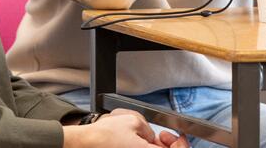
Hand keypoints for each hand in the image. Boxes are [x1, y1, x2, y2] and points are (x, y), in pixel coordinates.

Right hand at [62, 109, 188, 147]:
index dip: (181, 144)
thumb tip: (152, 137)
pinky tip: (140, 142)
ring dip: (156, 147)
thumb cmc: (104, 134)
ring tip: (150, 137)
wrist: (84, 142)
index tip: (178, 136)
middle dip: (169, 146)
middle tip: (164, 136)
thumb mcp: (134, 121)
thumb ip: (150, 130)